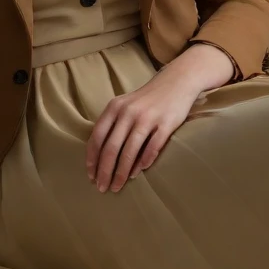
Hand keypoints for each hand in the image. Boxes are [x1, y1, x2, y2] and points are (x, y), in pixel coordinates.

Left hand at [86, 42, 232, 192]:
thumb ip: (112, 124)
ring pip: (130, 151)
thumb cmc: (147, 99)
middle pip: (111, 148)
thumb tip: (100, 154)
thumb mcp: (124, 104)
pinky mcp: (166, 123)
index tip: (90, 176)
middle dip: (104, 171)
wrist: (177, 81)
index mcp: (114, 107)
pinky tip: (139, 173)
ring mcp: (147, 118)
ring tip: (118, 186)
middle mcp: (128, 112)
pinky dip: (144, 162)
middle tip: (102, 188)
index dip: (92, 159)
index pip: (97, 137)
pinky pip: (152, 147)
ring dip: (122, 172)